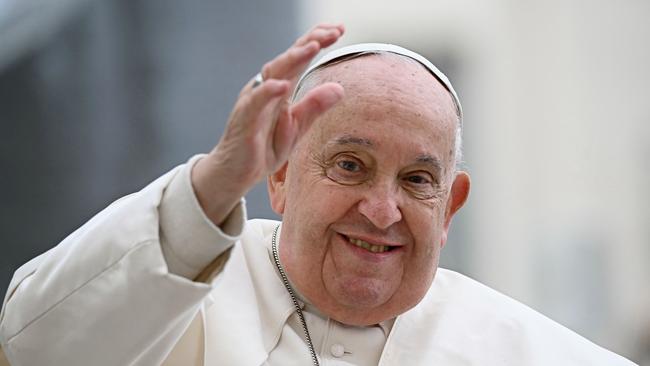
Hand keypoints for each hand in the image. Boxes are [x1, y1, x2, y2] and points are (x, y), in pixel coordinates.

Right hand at [192, 23, 345, 225]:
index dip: (317, 40)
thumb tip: (340, 88)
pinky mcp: (244, 120)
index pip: (299, 58)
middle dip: (310, 42)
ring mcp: (253, 102)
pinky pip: (255, 102)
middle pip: (288, 58)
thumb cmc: (262, 148)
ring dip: (293, 58)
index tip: (339, 29)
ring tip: (313, 47)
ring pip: (272, 73)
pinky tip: (283, 84)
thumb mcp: (295, 128)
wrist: (235, 173)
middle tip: (333, 31)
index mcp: (280, 88)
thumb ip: (314, 107)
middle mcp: (265, 89)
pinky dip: (268, 91)